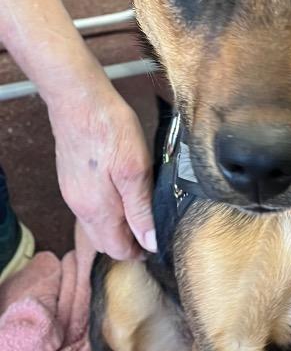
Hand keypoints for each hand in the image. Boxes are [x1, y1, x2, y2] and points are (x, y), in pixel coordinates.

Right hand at [0, 0, 155, 261]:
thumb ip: (141, 210)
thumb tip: (150, 243)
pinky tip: (124, 193)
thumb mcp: (136, 171)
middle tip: (153, 229)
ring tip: (142, 211)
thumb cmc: (110, 130)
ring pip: (98, 225)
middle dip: (129, 243)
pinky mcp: (72, 180)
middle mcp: (80, 208)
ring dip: (119, 225)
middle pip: (105, 242)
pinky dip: (109, 210)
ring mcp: (74, 194)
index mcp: (97, 211)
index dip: (140, 252)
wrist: (78, 98)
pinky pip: (92, 207)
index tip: (158, 243)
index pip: (118, 251)